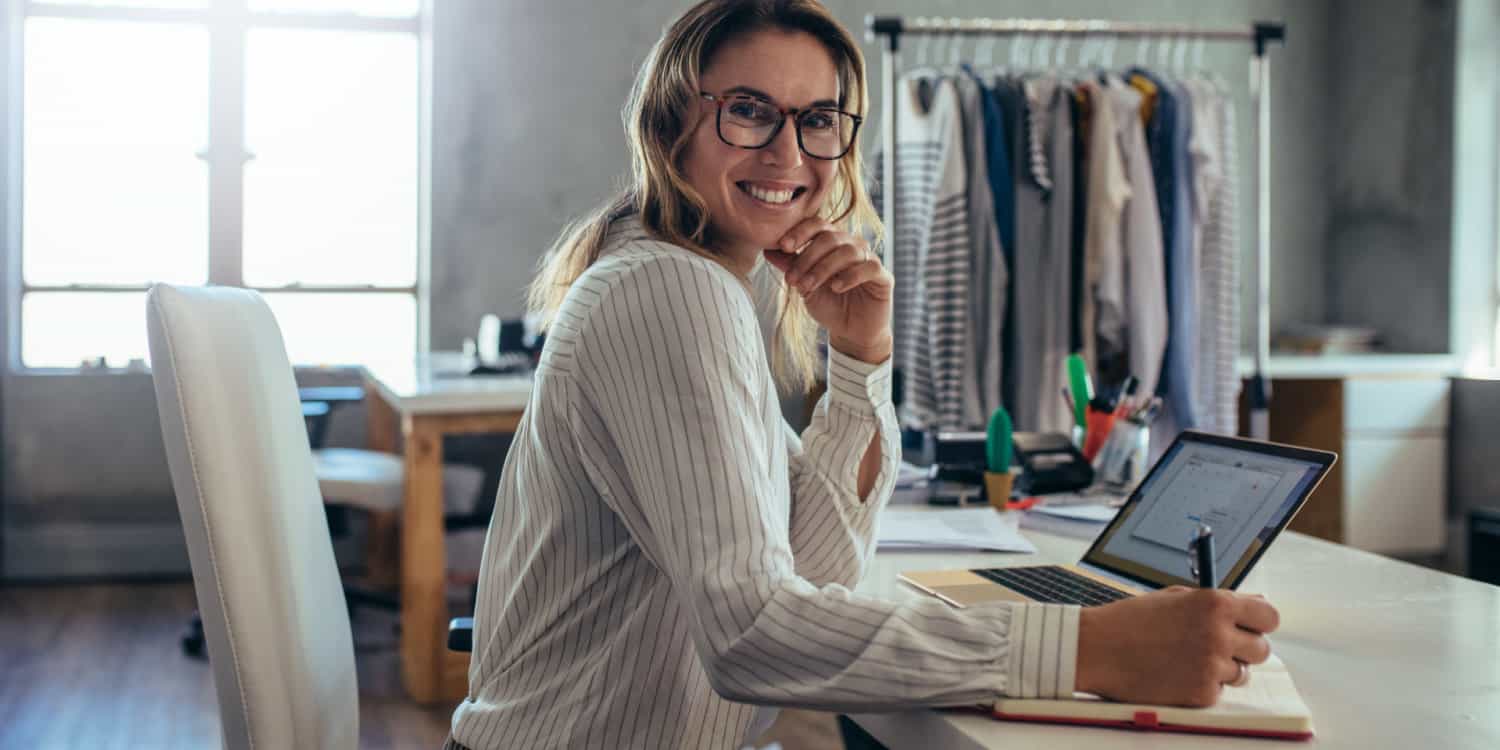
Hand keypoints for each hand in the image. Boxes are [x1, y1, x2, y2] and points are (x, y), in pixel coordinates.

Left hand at [762, 218, 892, 363]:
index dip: (800, 232)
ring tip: (808, 288)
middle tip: (792, 279)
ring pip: (847, 251)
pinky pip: (869, 267)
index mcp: (833, 242)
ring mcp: (869, 259)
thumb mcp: (805, 286)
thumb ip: (791, 267)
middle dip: (807, 258)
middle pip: (830, 237)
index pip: (817, 225)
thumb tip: (767, 249)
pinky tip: (836, 288)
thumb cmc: (829, 305)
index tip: (783, 246)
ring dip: (823, 269)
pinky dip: (850, 275)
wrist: (851, 332)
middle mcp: (852, 245)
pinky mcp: (883, 277)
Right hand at [1075, 587, 1278, 707]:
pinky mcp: (1201, 693)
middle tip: (1216, 646)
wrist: (1098, 649)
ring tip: (1187, 659)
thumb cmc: (1132, 620)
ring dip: (1221, 669)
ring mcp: (1211, 666)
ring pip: (1241, 673)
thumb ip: (1218, 602)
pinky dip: (1201, 685)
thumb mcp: (1176, 597)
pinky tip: (1175, 674)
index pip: (1269, 616)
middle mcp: (1219, 634)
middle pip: (1261, 649)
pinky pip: (1218, 691)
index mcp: (1215, 603)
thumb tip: (1257, 604)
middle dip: (1243, 649)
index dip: (1259, 623)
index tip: (1248, 627)